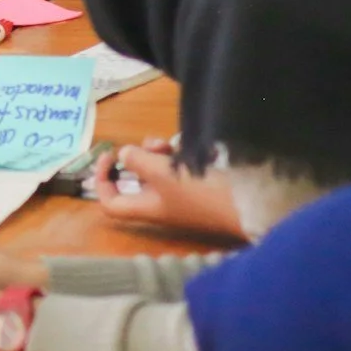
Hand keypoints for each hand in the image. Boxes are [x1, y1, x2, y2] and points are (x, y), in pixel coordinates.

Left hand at [91, 142, 246, 239]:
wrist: (248, 202)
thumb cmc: (200, 191)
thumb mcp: (163, 173)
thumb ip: (138, 161)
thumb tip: (124, 155)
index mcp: (147, 207)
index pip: (111, 204)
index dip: (102, 182)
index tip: (109, 156)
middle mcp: (161, 204)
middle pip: (138, 180)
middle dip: (140, 157)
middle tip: (153, 145)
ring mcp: (182, 195)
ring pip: (159, 170)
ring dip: (160, 153)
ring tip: (171, 143)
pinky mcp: (200, 186)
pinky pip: (180, 168)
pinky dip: (180, 155)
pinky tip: (188, 146)